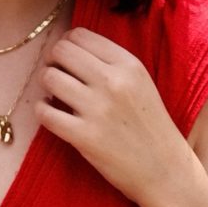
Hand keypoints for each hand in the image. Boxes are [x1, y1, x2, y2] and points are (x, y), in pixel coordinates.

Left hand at [36, 28, 192, 206]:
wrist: (166, 171)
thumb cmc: (151, 128)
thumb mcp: (141, 84)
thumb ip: (112, 64)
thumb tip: (71, 49)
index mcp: (128, 64)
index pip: (80, 35)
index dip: (65, 44)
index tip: (66, 60)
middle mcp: (112, 81)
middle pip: (61, 51)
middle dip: (52, 61)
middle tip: (56, 75)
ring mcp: (98, 109)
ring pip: (50, 78)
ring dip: (45, 85)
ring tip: (54, 96)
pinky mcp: (84, 137)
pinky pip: (45, 113)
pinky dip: (41, 111)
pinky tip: (51, 115)